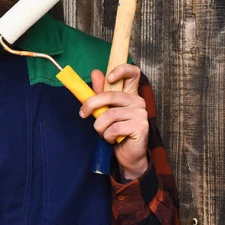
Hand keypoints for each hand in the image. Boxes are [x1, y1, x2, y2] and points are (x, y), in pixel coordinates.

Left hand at [80, 65, 148, 179]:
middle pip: (111, 95)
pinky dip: (107, 135)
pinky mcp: (141, 127)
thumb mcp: (104, 109)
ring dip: (99, 126)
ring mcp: (141, 113)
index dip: (121, 70)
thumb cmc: (115, 131)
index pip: (133, 72)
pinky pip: (115, 128)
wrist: (127, 155)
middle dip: (91, 104)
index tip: (108, 77)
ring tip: (102, 132)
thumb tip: (95, 72)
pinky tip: (111, 139)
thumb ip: (100, 92)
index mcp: (130, 93)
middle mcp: (138, 101)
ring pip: (110, 114)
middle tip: (82, 113)